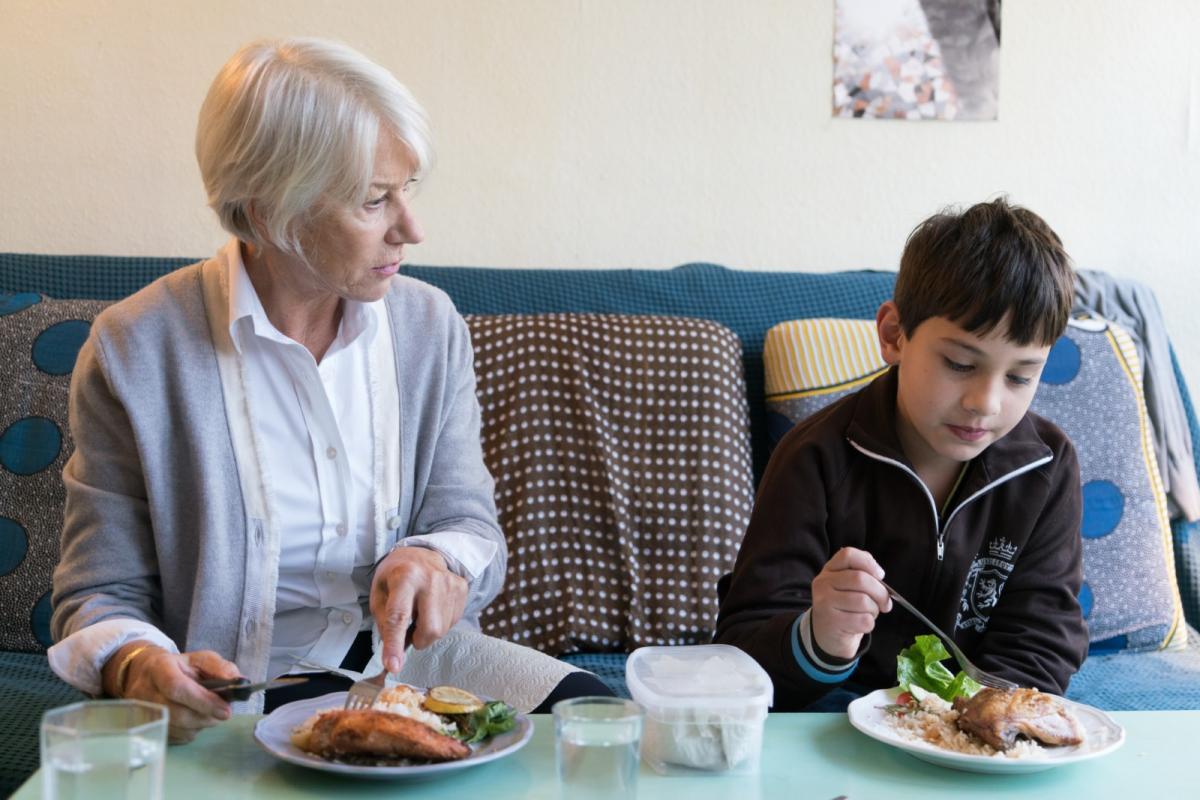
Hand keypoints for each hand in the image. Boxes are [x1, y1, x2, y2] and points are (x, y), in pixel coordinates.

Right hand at [105, 643, 240, 743]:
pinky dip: (191, 731)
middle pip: (176, 713)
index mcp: (159, 668)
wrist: (149, 675)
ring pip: (176, 728)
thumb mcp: (201, 659)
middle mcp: (144, 691)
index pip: (176, 687)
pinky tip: (195, 719)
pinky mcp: (145, 729)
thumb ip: (220, 668)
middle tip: (224, 714)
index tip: (225, 709)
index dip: (203, 700)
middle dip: (206, 716)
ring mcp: (142, 713)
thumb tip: (238, 683)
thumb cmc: (180, 667)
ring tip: (210, 713)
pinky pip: (174, 738)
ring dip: (200, 724)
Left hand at [370, 546, 467, 674]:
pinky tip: (432, 607)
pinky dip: (439, 622)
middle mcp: (431, 579)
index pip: (399, 616)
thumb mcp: (379, 593)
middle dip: (418, 640)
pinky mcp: (462, 589)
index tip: (393, 666)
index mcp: (405, 576)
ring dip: (428, 631)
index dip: (395, 643)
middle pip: (430, 629)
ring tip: (420, 612)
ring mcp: (451, 583)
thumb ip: (384, 622)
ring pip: (442, 630)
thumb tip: (395, 656)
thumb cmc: (396, 576)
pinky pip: (451, 622)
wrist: (422, 553)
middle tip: (410, 631)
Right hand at [810, 547, 892, 659]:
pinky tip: (860, 625)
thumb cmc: (845, 607)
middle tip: (885, 603)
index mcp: (829, 570)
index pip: (848, 555)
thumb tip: (879, 575)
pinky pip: (864, 620)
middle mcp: (823, 583)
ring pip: (864, 601)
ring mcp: (824, 602)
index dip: (869, 563)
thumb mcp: (847, 586)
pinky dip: (869, 624)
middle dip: (880, 592)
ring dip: (874, 610)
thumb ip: (862, 574)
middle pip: (860, 579)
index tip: (880, 576)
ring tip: (868, 614)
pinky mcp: (832, 622)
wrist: (827, 635)